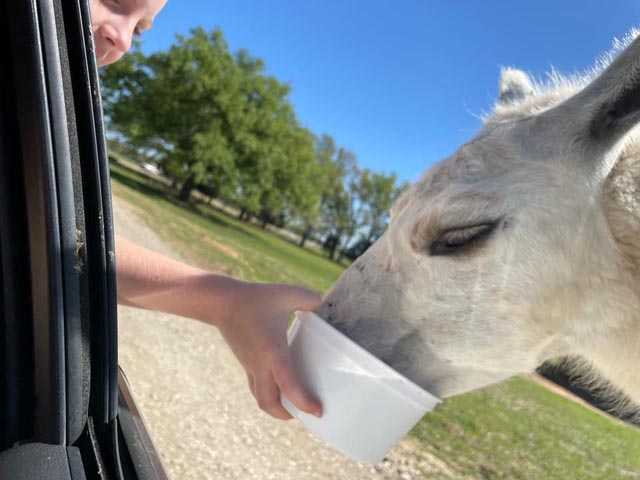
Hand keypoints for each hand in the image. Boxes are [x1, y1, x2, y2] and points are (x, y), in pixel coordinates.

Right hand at [217, 281, 322, 419]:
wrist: (221, 302)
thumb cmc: (254, 298)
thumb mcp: (286, 294)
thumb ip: (309, 299)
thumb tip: (321, 305)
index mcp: (273, 353)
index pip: (289, 386)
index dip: (304, 402)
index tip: (318, 411)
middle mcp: (260, 365)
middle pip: (269, 404)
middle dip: (287, 415)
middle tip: (306, 413)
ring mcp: (250, 365)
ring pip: (260, 398)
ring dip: (276, 407)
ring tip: (293, 404)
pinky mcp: (245, 362)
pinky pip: (256, 386)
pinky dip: (269, 393)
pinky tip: (279, 383)